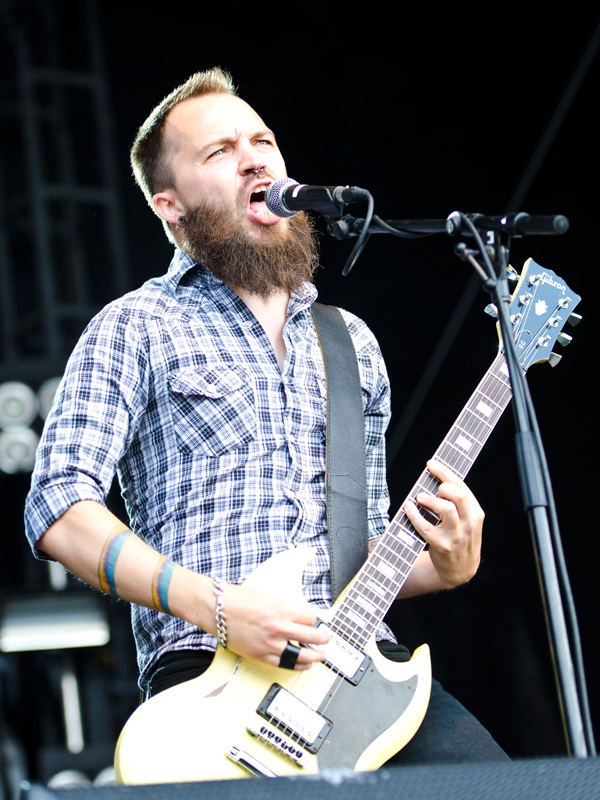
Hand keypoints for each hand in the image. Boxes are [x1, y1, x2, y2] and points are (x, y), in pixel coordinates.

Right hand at [216, 584, 329, 669]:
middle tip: (326, 638)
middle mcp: (279, 628)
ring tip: (321, 655)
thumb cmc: (239, 599)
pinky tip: (305, 665)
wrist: (217, 609)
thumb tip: (300, 614)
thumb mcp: (269, 595)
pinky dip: (298, 666)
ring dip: (315, 655)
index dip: (316, 619)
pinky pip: (285, 664)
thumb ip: (286, 606)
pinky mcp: (260, 655)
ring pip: (302, 655)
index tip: (317, 620)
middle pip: (312, 636)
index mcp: (282, 609)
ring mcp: (270, 644)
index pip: (311, 617)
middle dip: (323, 638)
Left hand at [403, 459, 483, 588]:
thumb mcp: (468, 522)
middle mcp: (468, 524)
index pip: (463, 487)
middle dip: (442, 483)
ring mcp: (456, 536)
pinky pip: (425, 526)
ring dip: (430, 500)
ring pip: (445, 509)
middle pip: (458, 495)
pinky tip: (408, 508)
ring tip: (420, 497)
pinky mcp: (441, 546)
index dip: (446, 473)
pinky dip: (414, 515)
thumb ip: (459, 503)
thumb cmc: (461, 540)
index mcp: (476, 514)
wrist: (461, 571)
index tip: (432, 464)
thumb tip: (438, 479)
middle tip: (431, 483)